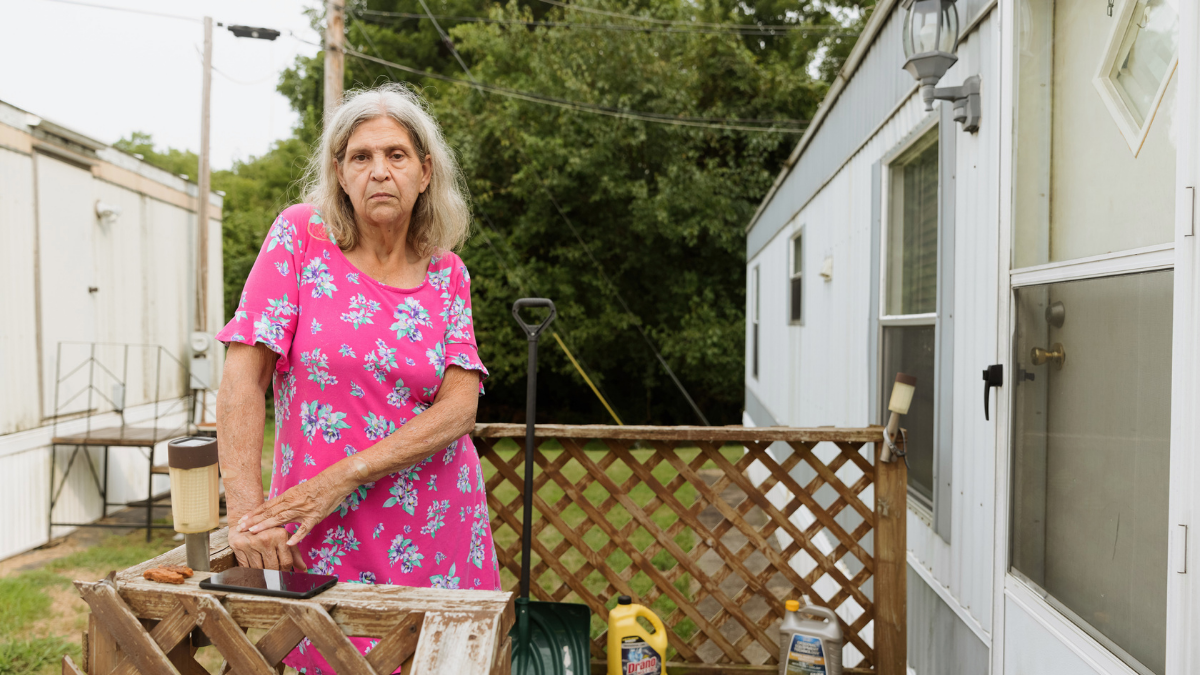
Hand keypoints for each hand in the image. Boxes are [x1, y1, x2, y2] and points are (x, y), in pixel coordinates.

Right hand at [228, 526, 306, 571]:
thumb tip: (303, 568)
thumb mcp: (284, 537)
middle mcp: (266, 538)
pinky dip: (249, 571)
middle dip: (274, 574)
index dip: (286, 570)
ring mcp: (251, 543)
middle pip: (273, 567)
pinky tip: (253, 569)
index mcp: (280, 535)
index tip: (284, 572)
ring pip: (259, 569)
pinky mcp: (238, 546)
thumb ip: (294, 553)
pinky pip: (246, 567)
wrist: (246, 520)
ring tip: (264, 572)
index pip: (286, 562)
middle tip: (274, 576)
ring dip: (262, 574)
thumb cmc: (268, 530)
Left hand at [237, 466, 352, 545]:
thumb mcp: (300, 491)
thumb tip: (276, 509)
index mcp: (288, 495)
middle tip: (240, 528)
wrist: (336, 480)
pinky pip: (305, 528)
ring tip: (254, 532)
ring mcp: (303, 510)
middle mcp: (293, 502)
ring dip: (267, 526)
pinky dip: (297, 536)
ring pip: (282, 519)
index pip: (267, 506)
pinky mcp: (315, 516)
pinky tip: (288, 542)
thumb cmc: (319, 485)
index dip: (254, 513)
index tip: (242, 520)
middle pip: (270, 513)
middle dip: (254, 521)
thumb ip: (288, 501)